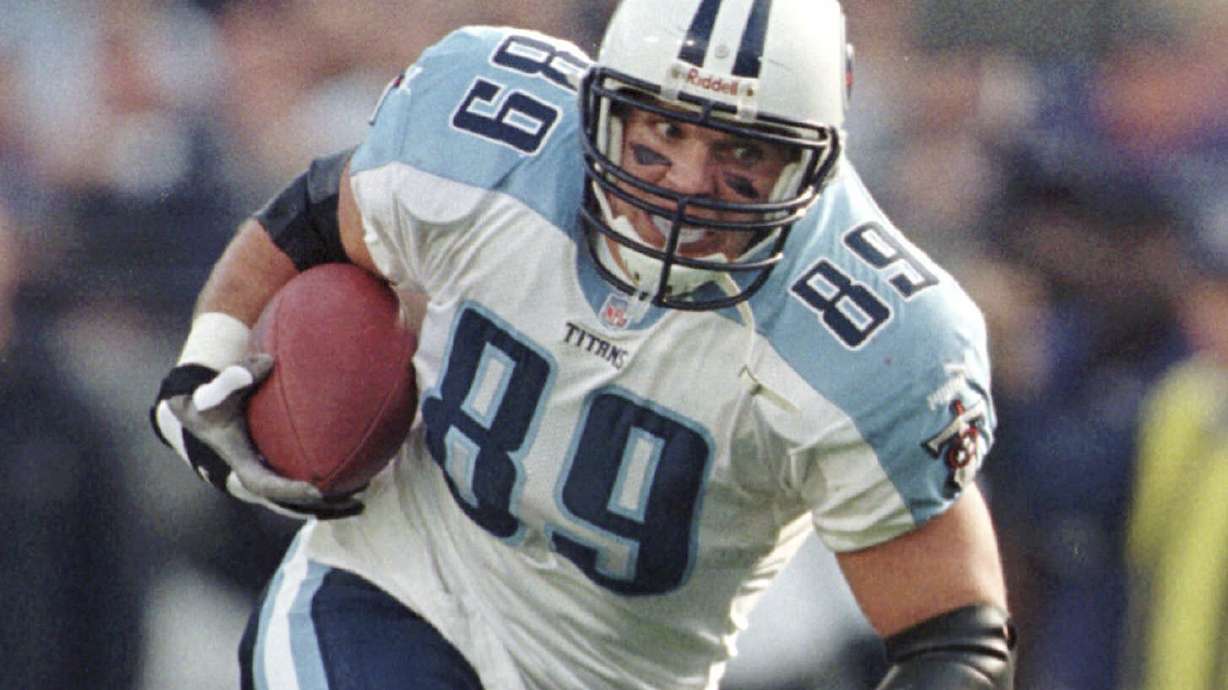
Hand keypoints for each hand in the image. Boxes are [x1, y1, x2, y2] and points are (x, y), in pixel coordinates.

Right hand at [151, 355, 362, 518]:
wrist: (202, 418)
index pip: (267, 486)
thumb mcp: (214, 393)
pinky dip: (328, 492)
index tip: (318, 490)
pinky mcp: (277, 475)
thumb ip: (234, 378)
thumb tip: (268, 362)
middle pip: (292, 505)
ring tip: (364, 501)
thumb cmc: (211, 405)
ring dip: (331, 506)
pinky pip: (304, 491)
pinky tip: (358, 482)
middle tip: (358, 501)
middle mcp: (257, 480)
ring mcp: (268, 481)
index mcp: (242, 467)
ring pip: (300, 504)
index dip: (291, 490)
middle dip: (324, 507)